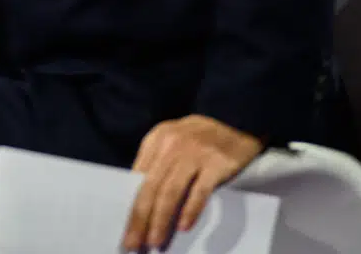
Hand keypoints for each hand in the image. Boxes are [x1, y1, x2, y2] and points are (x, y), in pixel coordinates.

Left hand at [122, 114, 263, 250]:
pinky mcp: (215, 163)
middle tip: (134, 243)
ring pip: (170, 192)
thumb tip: (140, 197)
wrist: (234, 118)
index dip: (130, 207)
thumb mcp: (170, 141)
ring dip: (161, 219)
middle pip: (150, 188)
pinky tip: (183, 227)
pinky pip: (199, 191)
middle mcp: (170, 147)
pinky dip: (190, 210)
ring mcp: (193, 154)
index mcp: (155, 141)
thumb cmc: (198, 136)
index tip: (125, 230)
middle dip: (140, 219)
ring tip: (155, 241)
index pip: (137, 179)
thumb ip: (155, 163)